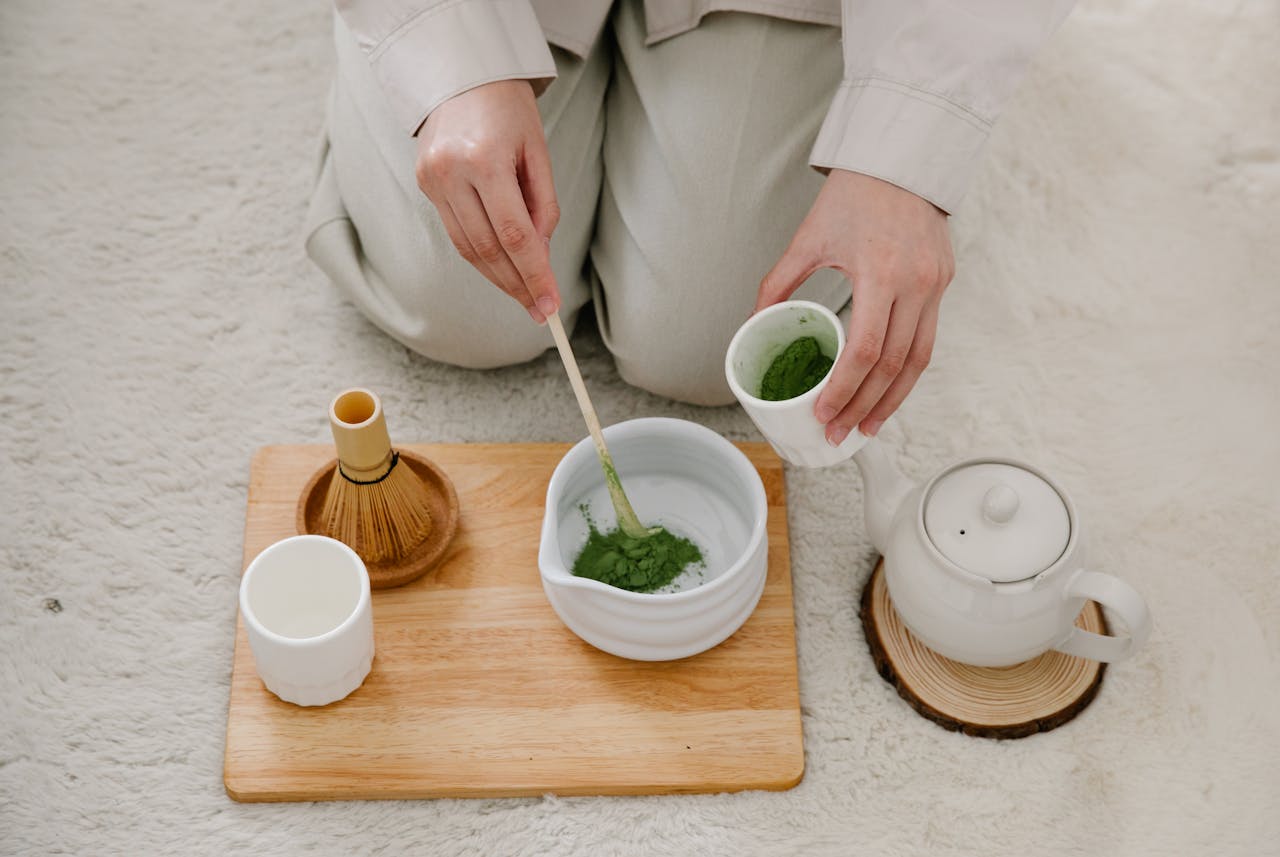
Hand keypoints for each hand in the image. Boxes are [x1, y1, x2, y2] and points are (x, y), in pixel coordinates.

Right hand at [415, 80, 560, 322]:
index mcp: (484, 159)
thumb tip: (540, 257)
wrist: (460, 74)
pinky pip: (456, 232)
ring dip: (498, 277)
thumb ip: (543, 205)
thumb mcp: (538, 152)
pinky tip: (501, 268)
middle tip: (540, 310)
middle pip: (486, 248)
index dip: (533, 275)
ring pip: (467, 248)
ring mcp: (432, 180)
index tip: (549, 304)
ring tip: (524, 295)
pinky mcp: (424, 184)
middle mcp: (451, 172)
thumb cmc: (508, 110)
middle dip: (516, 284)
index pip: (513, 234)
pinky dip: (481, 255)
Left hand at [755, 170, 953, 442]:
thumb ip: (778, 283)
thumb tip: (752, 325)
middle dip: (865, 407)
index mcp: (880, 273)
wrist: (900, 160)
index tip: (825, 415)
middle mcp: (915, 283)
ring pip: (919, 360)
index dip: (845, 391)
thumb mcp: (808, 239)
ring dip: (894, 400)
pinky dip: (907, 371)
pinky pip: (928, 339)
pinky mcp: (944, 282)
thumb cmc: (852, 196)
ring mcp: (935, 284)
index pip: (865, 351)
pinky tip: (888, 391)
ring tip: (869, 426)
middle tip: (841, 434)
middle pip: (893, 366)